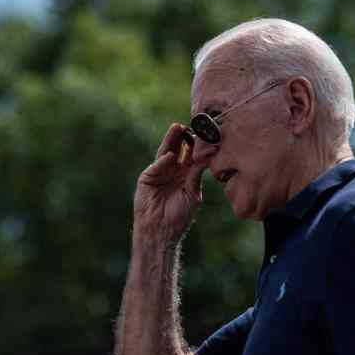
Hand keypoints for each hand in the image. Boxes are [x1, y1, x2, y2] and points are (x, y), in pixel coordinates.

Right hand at [133, 123, 206, 242]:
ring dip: (171, 140)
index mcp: (186, 174)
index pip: (192, 154)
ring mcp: (160, 171)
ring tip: (177, 128)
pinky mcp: (148, 177)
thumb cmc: (179, 216)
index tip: (205, 132)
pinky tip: (170, 155)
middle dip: (183, 137)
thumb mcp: (192, 193)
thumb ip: (196, 175)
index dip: (197, 144)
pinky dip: (164, 160)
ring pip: (166, 152)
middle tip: (190, 125)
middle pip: (179, 149)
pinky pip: (156, 165)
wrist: (161, 230)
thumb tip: (206, 157)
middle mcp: (173, 170)